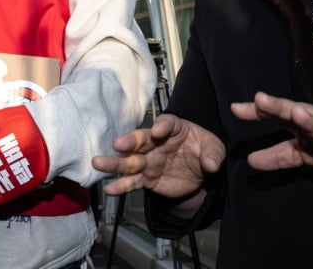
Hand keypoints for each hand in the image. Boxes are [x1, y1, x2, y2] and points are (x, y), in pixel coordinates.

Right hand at [91, 113, 224, 202]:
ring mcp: (149, 161)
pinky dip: (121, 186)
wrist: (200, 172)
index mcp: (173, 128)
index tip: (157, 131)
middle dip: (129, 141)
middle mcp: (156, 142)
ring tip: (98, 163)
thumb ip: (213, 154)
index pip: (166, 123)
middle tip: (117, 144)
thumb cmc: (204, 151)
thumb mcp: (215, 148)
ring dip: (114, 163)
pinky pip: (132, 182)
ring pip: (129, 161)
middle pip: (140, 140)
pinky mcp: (147, 179)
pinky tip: (109, 189)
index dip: (161, 126)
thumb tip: (210, 164)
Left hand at [232, 91, 312, 182]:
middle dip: (280, 107)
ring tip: (298, 114)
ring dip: (312, 121)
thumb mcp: (309, 153)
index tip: (235, 108)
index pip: (280, 116)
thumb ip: (280, 155)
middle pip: (299, 114)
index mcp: (307, 125)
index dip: (259, 111)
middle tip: (261, 99)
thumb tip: (250, 160)